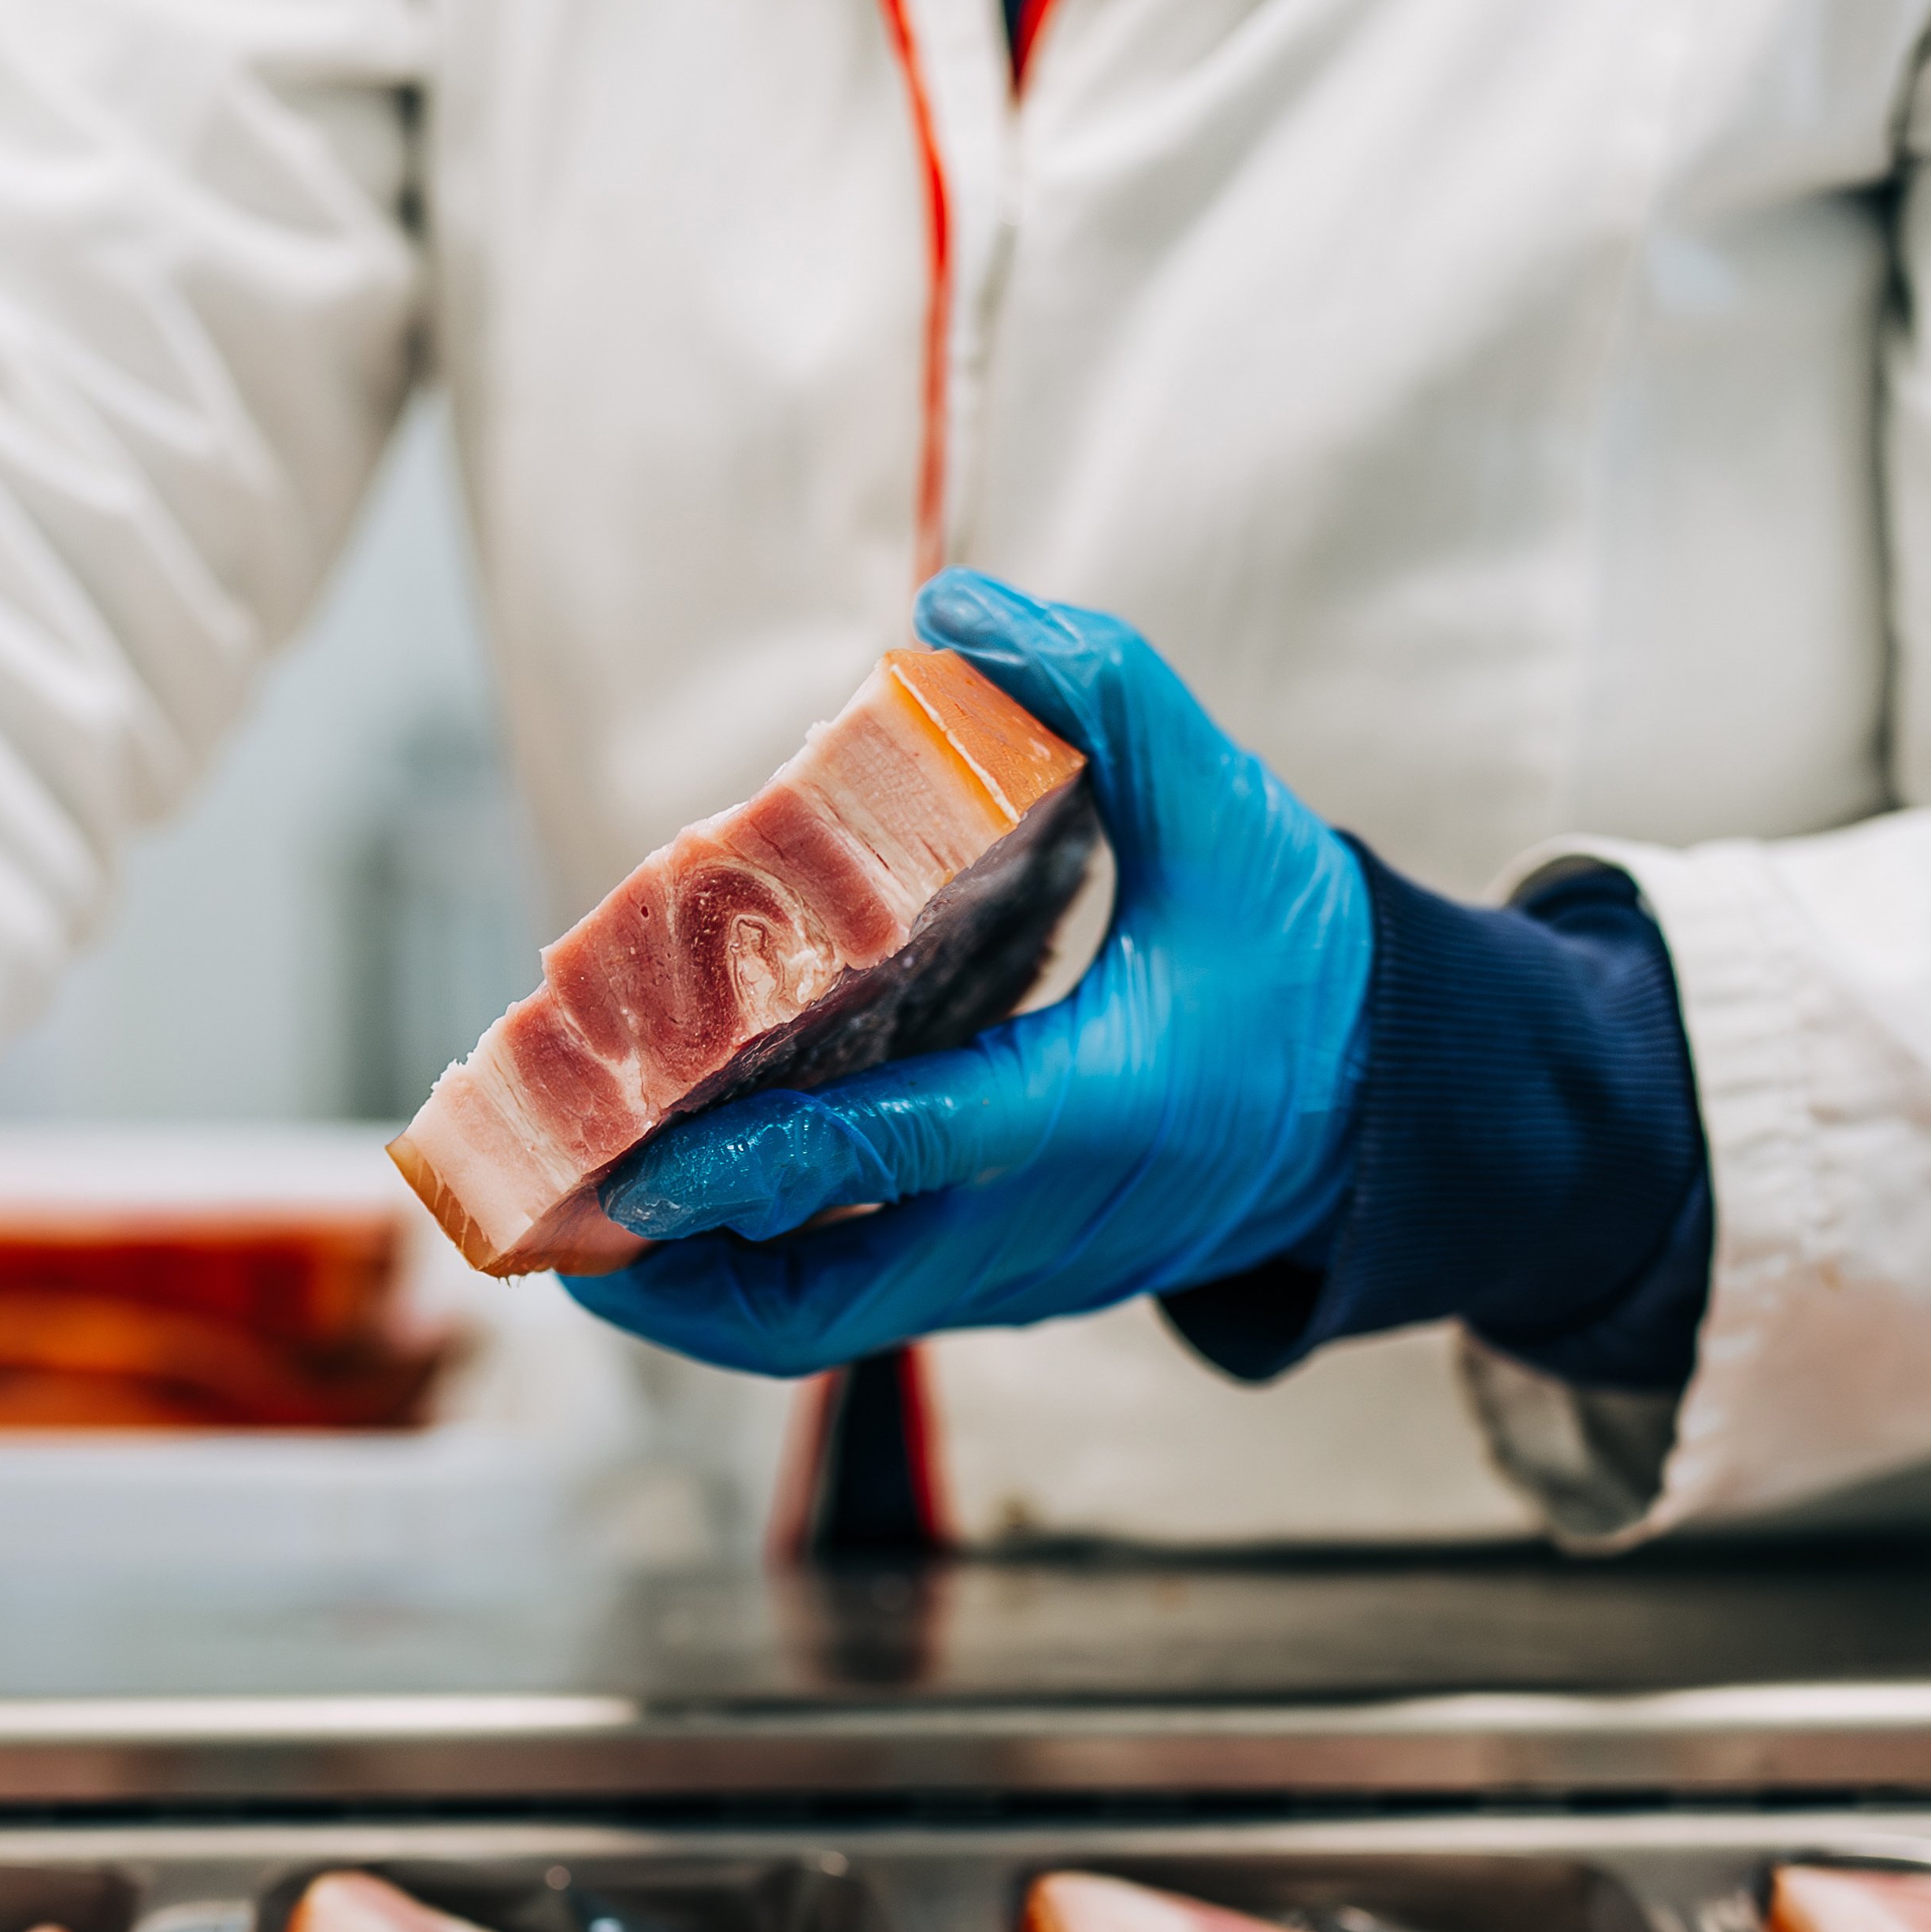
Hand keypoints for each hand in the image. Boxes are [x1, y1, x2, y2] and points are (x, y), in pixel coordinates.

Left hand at [564, 572, 1370, 1376]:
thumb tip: (949, 609)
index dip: (765, 1159)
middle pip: (821, 1300)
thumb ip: (1109, 694)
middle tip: (539, 1213)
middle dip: (669, 1279)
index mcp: (1097, 1108)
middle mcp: (1038, 1221)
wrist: (1390, 1118)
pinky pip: (849, 1298)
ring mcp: (1014, 1272)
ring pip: (819, 1322)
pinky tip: (656, 1193)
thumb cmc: (1306, 966)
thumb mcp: (1233, 812)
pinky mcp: (999, 1282)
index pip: (908, 1144)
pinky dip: (745, 1265)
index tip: (634, 1159)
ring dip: (686, 1285)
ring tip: (560, 1210)